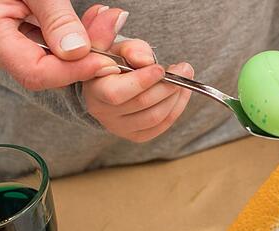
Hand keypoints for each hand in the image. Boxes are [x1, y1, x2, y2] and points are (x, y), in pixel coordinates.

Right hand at [0, 1, 126, 89]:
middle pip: (47, 72)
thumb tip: (77, 52)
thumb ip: (56, 17)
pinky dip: (76, 41)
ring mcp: (6, 51)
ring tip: (106, 21)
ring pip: (55, 65)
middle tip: (112, 30)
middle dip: (85, 58)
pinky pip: (53, 53)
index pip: (34, 72)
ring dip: (86, 47)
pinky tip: (94, 23)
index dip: (72, 71)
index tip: (106, 61)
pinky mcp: (20, 47)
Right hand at [81, 12, 193, 142]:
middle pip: (142, 104)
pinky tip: (182, 92)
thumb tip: (146, 60)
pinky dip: (177, 108)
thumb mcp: (118, 47)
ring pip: (155, 117)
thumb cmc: (114, 60)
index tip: (161, 68)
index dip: (142, 81)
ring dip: (175, 97)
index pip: (116, 93)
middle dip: (167, 86)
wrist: (109, 81)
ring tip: (185, 79)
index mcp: (93, 89)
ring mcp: (119, 127)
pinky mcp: (136, 135)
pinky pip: (161, 126)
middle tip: (184, 69)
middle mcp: (103, 112)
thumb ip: (131, 49)